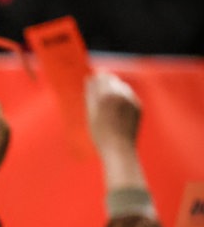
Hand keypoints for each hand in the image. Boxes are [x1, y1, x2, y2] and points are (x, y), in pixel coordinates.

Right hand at [86, 72, 144, 189]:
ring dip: (114, 90)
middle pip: (112, 79)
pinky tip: (117, 111)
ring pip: (122, 86)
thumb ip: (90, 94)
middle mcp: (121, 95)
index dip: (95, 78)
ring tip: (108, 104)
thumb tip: (89, 79)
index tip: (91, 81)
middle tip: (98, 93)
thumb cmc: (100, 133)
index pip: (101, 77)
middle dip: (105, 83)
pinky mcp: (138, 106)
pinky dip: (122, 98)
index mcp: (106, 95)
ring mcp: (132, 100)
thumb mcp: (91, 113)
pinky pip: (129, 96)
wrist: (119, 149)